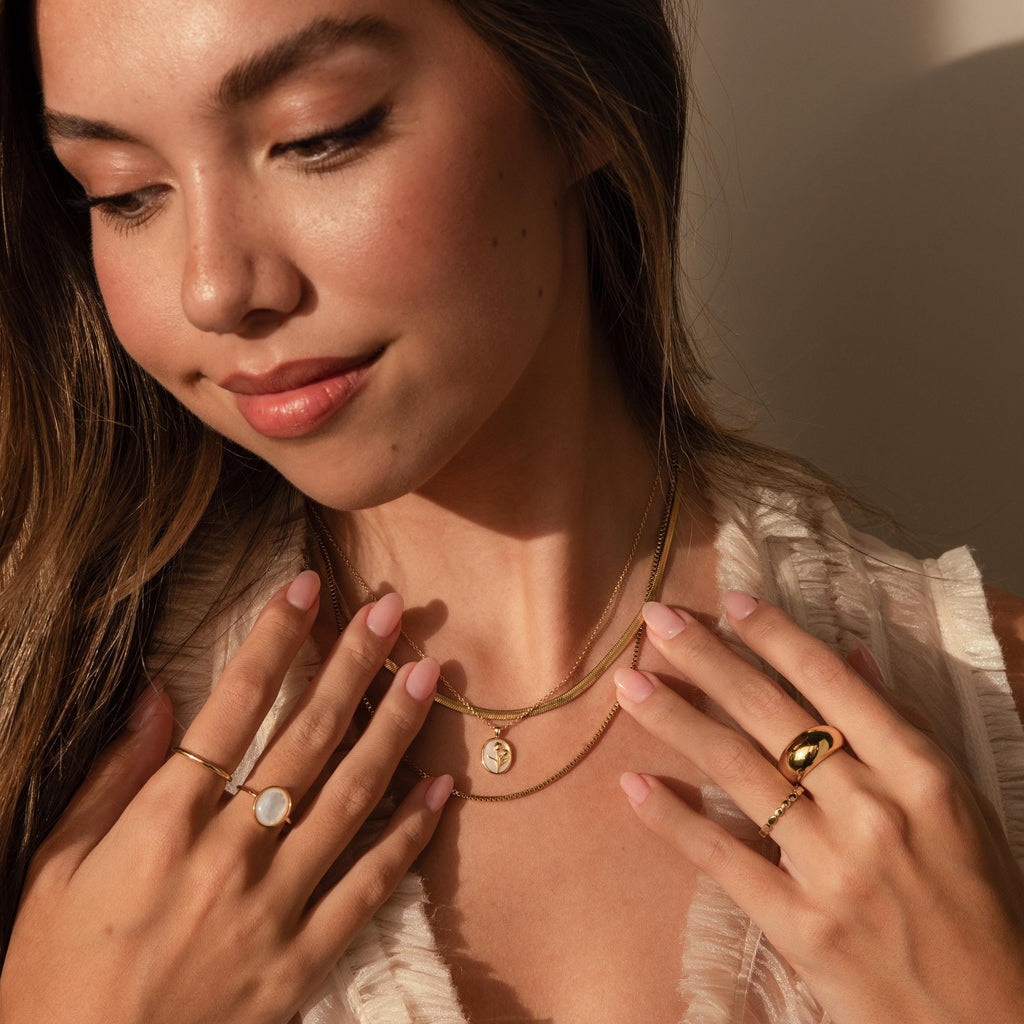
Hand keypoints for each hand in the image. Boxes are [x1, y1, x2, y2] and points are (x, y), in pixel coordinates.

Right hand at [0, 570, 451, 1023]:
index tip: (307, 585)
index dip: (274, 638)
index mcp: (163, 824)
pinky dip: (410, 833)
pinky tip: (441, 787)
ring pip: (352, 796)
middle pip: (307, 736)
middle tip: (392, 609)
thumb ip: (112, 778)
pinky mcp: (307, 957)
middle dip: (352, 663)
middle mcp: (229, 853)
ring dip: (394, 728)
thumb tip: (158, 695)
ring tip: (428, 673)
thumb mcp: (56, 871)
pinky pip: (371, 884)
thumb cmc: (57, 976)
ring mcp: (276, 906)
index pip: (232, 705)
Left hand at [615, 593, 1023, 1023]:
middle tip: (656, 618)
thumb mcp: (963, 807)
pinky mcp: (799, 927)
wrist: (990, 1023)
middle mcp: (875, 813)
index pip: (833, 684)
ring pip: (737, 774)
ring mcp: (833, 871)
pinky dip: (672, 823)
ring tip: (628, 685)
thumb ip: (907, 728)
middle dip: (708, 659)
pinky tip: (633, 787)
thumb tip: (855, 655)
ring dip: (676, 722)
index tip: (729, 601)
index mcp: (922, 776)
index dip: (776, 636)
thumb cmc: (978, 904)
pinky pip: (723, 859)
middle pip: (773, 716)